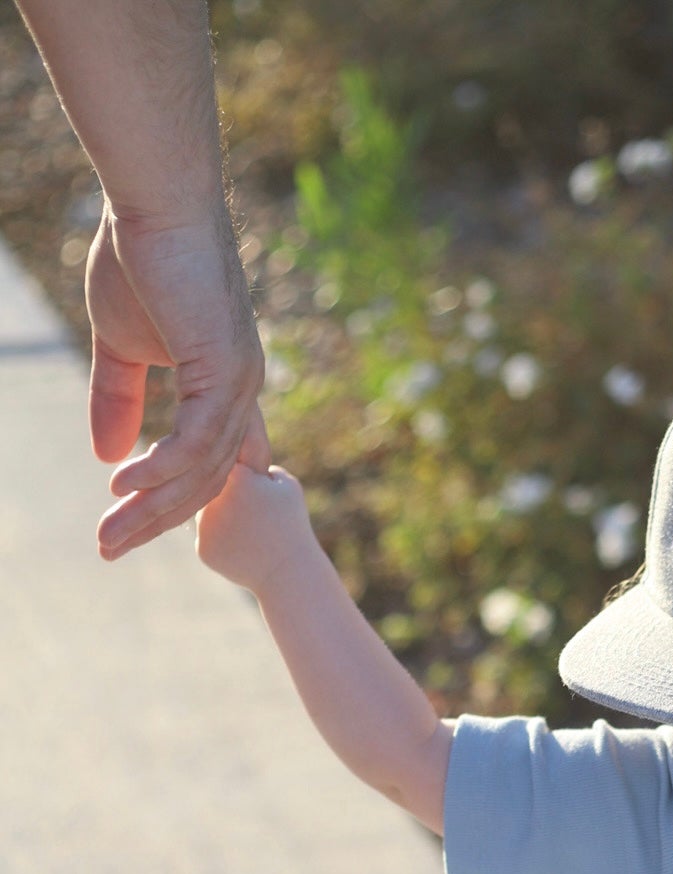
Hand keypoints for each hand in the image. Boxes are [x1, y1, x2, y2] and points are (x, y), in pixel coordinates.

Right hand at [88, 203, 269, 559]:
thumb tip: (105, 456)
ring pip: (199, 471)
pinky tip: (124, 486)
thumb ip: (118, 400)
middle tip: (110, 548)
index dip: (182, 499)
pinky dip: (159, 469)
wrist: (155, 203)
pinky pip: (195, 442)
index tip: (141, 527)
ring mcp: (239, 384)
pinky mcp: (223, 370)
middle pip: (205, 481)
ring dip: (151, 506)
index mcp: (227, 386)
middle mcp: (243, 391)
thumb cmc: (141, 258)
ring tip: (110, 533)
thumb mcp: (122, 344)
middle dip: (155, 520)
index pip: (215, 461)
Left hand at [196, 461, 313, 595]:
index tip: (257, 487)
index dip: (243, 474)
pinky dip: (223, 544)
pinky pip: (209, 538)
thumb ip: (259, 464)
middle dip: (230, 498)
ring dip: (223, 519)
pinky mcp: (202, 549)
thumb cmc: (292, 526)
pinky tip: (244, 551)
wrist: (290, 573)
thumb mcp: (286, 485)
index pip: (227, 461)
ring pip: (207, 513)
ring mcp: (204, 526)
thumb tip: (238, 458)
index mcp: (236, 477)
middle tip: (255, 516)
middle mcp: (213, 497)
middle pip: (212, 488)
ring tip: (251, 535)